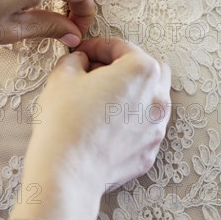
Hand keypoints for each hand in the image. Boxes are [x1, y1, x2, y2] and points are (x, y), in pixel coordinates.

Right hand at [24, 38, 170, 197]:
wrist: (67, 173)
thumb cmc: (65, 121)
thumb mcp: (62, 76)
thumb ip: (76, 59)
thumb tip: (82, 61)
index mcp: (141, 71)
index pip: (123, 47)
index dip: (98, 46)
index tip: (83, 52)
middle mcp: (158, 98)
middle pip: (149, 69)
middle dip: (126, 65)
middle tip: (98, 71)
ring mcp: (156, 128)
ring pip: (152, 99)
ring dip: (132, 92)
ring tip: (103, 98)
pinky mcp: (149, 152)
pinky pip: (145, 127)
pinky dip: (131, 119)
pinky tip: (107, 125)